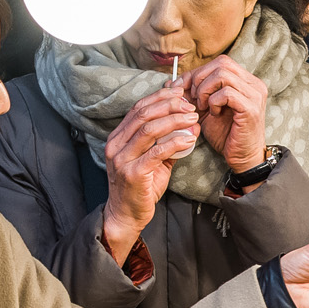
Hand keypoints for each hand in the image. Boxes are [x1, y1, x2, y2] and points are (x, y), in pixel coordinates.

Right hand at [102, 85, 198, 261]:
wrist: (127, 215)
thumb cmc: (141, 186)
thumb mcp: (153, 159)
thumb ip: (166, 141)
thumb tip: (188, 123)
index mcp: (118, 137)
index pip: (138, 108)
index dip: (160, 97)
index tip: (180, 92)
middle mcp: (116, 145)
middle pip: (144, 114)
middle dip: (169, 105)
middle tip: (190, 105)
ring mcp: (122, 159)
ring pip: (149, 129)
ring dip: (174, 120)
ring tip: (192, 118)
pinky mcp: (133, 173)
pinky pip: (156, 152)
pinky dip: (175, 142)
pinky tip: (189, 138)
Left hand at [181, 54, 269, 174]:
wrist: (242, 158)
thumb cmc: (226, 135)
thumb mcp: (205, 110)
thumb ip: (192, 94)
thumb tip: (170, 81)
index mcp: (246, 81)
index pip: (220, 62)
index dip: (198, 72)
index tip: (183, 88)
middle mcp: (254, 84)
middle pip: (221, 63)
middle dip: (200, 79)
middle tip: (193, 98)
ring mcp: (254, 95)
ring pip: (222, 74)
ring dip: (205, 90)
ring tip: (203, 107)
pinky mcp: (251, 108)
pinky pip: (226, 93)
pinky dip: (214, 101)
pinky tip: (213, 114)